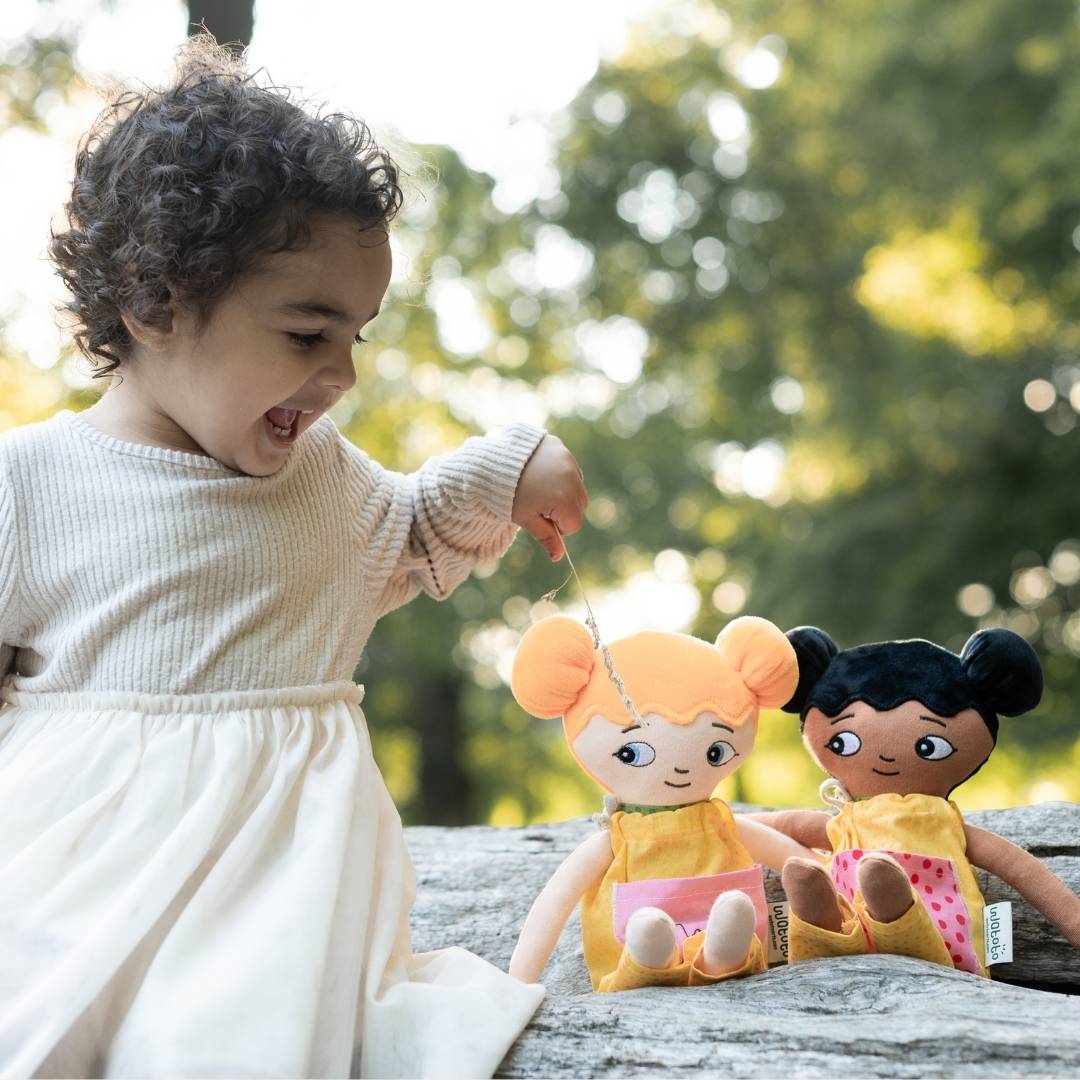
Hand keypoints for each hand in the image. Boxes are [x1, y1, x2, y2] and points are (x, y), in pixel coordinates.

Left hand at [512, 434, 587, 559]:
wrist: (495, 462)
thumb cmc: (510, 495)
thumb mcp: (526, 519)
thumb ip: (546, 537)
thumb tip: (558, 557)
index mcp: (564, 501)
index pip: (573, 525)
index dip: (556, 527)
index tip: (539, 518)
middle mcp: (573, 480)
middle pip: (579, 506)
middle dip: (563, 509)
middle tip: (538, 504)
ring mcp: (569, 462)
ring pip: (577, 487)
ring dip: (564, 492)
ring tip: (539, 488)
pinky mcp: (562, 449)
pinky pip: (570, 468)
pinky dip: (561, 474)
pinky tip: (541, 473)